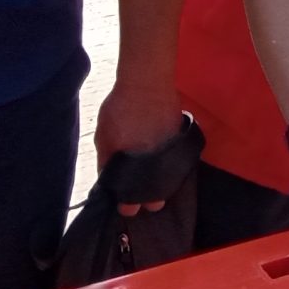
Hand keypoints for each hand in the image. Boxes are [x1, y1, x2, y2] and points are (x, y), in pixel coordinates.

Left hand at [94, 81, 185, 215]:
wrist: (146, 83)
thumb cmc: (120, 109)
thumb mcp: (104, 138)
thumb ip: (106, 163)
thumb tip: (107, 182)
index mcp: (134, 172)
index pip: (131, 204)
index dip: (126, 206)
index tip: (122, 203)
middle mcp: (157, 169)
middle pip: (155, 198)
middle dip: (147, 199)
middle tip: (139, 192)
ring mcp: (173, 156)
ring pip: (170, 182)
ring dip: (161, 184)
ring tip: (152, 178)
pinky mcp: (183, 142)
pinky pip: (177, 163)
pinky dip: (170, 166)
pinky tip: (163, 160)